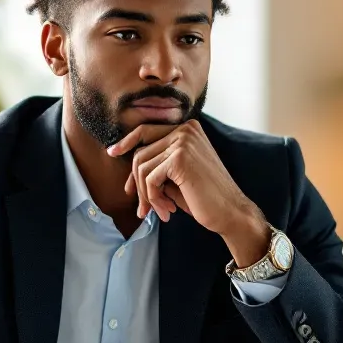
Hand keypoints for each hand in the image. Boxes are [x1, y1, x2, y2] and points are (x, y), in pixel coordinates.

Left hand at [107, 120, 268, 266]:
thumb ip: (158, 164)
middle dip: (136, 182)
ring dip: (146, 195)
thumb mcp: (177, 176)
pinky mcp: (180, 158)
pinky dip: (153, 198)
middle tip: (142, 208)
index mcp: (188, 129)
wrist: (231, 213)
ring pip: (142, 167)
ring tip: (160, 211)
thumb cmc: (205, 198)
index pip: (146, 131)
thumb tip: (128, 166)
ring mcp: (183, 142)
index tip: (112, 153)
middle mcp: (185, 130)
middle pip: (140, 152)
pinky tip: (167, 210)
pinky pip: (149, 178)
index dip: (127, 142)